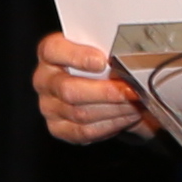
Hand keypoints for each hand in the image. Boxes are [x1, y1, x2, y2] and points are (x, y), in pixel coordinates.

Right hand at [32, 30, 149, 142]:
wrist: (103, 88)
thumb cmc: (104, 65)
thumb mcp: (105, 50)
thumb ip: (110, 50)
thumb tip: (129, 56)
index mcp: (51, 53)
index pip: (53, 50)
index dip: (76, 56)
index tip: (102, 61)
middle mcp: (45, 80)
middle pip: (68, 89)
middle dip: (106, 92)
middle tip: (131, 90)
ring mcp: (48, 106)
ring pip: (79, 113)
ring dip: (114, 109)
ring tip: (136, 103)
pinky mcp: (58, 128)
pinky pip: (84, 131)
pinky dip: (111, 124)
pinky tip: (127, 116)